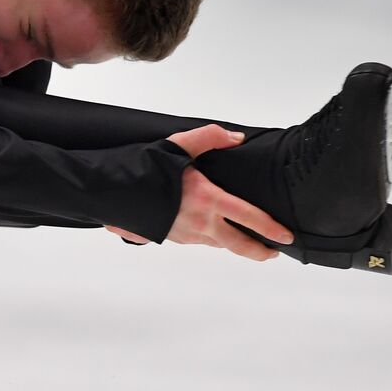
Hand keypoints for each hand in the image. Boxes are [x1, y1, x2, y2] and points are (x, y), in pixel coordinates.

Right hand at [102, 124, 293, 261]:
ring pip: (216, 243)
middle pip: (237, 245)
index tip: (286, 237)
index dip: (271, 229)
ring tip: (243, 240)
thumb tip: (237, 138)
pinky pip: (195, 240)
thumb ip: (210, 138)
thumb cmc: (139, 168)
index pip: (249, 218)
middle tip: (272, 252)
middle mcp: (199, 223)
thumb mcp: (176, 145)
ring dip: (231, 243)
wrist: (105, 190)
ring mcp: (183, 234)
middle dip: (258, 251)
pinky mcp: (168, 237)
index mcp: (207, 201)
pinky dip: (208, 238)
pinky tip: (207, 230)